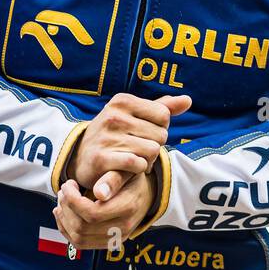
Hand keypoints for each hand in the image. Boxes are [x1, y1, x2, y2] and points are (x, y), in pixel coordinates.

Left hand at [53, 174, 155, 250]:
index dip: (73, 200)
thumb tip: (99, 193)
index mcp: (128, 207)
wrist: (145, 195)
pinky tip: (63, 214)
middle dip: (67, 208)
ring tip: (62, 201)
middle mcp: (123, 228)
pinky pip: (80, 244)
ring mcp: (116, 239)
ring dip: (64, 219)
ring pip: (78, 238)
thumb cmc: (132, 179)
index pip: (93, 213)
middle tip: (63, 191)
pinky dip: (66, 229)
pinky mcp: (108, 244)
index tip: (68, 184)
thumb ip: (113, 179)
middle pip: (82, 227)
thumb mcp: (127, 172)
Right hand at [68, 93, 190, 200]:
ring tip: (135, 159)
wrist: (80, 157)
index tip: (145, 134)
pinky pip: (138, 164)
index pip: (164, 115)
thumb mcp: (134, 116)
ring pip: (152, 150)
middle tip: (139, 149)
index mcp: (123, 101)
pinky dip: (140, 169)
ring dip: (149, 160)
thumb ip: (162, 107)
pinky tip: (131, 169)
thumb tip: (188, 100)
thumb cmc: (115, 134)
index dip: (160, 128)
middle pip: (160, 134)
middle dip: (155, 145)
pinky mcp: (101, 158)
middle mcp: (113, 115)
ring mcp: (106, 137)